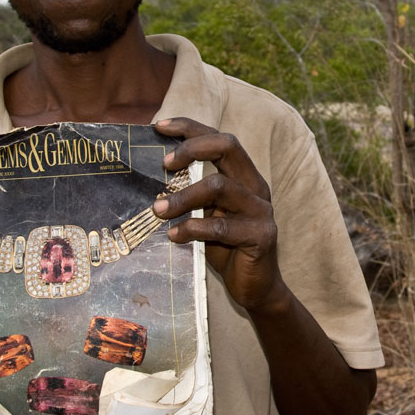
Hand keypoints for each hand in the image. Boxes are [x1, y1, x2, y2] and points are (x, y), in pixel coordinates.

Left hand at [152, 117, 284, 313]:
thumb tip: (153, 179)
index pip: (219, 138)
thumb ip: (193, 195)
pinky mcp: (261, 236)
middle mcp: (256, 186)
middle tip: (164, 165)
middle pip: (228, 146)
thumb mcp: (207, 215)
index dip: (190, 127)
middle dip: (191, 149)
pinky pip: (221, 226)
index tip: (159, 127)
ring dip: (182, 197)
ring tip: (158, 210)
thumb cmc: (226, 248)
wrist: (256, 288)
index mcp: (244, 176)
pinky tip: (175, 237)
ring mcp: (261, 210)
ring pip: (218, 186)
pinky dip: (192, 228)